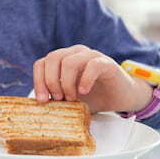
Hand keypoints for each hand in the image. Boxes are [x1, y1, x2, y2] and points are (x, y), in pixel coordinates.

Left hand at [32, 45, 152, 112]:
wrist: (120, 98)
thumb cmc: (94, 97)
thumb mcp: (70, 98)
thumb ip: (56, 97)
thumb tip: (38, 105)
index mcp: (62, 59)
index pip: (42, 63)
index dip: (38, 81)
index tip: (42, 100)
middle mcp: (75, 53)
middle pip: (52, 58)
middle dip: (51, 81)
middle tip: (59, 99)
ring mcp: (91, 55)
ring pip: (69, 61)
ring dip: (66, 83)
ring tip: (72, 98)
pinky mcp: (106, 63)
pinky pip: (92, 65)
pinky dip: (85, 80)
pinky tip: (84, 91)